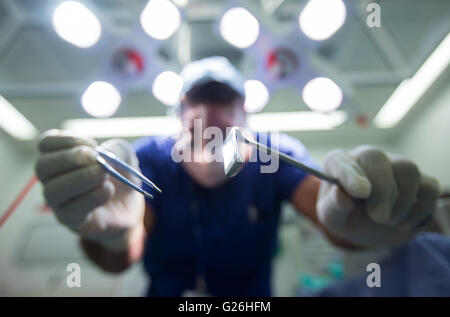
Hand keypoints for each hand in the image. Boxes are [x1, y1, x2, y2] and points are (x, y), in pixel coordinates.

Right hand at [35, 130, 144, 250]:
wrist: (130, 206)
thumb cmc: (119, 176)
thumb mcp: (123, 156)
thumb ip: (116, 149)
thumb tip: (102, 153)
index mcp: (60, 157)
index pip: (45, 144)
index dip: (66, 140)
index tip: (92, 143)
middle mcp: (52, 180)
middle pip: (42, 167)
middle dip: (70, 159)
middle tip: (95, 159)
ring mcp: (59, 202)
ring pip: (52, 191)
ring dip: (81, 178)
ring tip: (103, 174)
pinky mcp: (72, 221)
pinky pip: (71, 210)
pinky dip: (92, 197)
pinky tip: (108, 190)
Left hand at [316, 145, 439, 247]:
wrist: (369, 227)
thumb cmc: (346, 216)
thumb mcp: (333, 217)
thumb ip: (332, 207)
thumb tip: (341, 197)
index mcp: (338, 164)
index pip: (340, 161)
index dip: (351, 174)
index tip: (361, 192)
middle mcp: (366, 158)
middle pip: (377, 158)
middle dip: (381, 190)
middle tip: (378, 217)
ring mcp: (394, 165)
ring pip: (407, 169)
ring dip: (401, 202)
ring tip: (388, 221)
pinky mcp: (419, 180)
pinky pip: (428, 187)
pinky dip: (418, 211)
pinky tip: (403, 222)